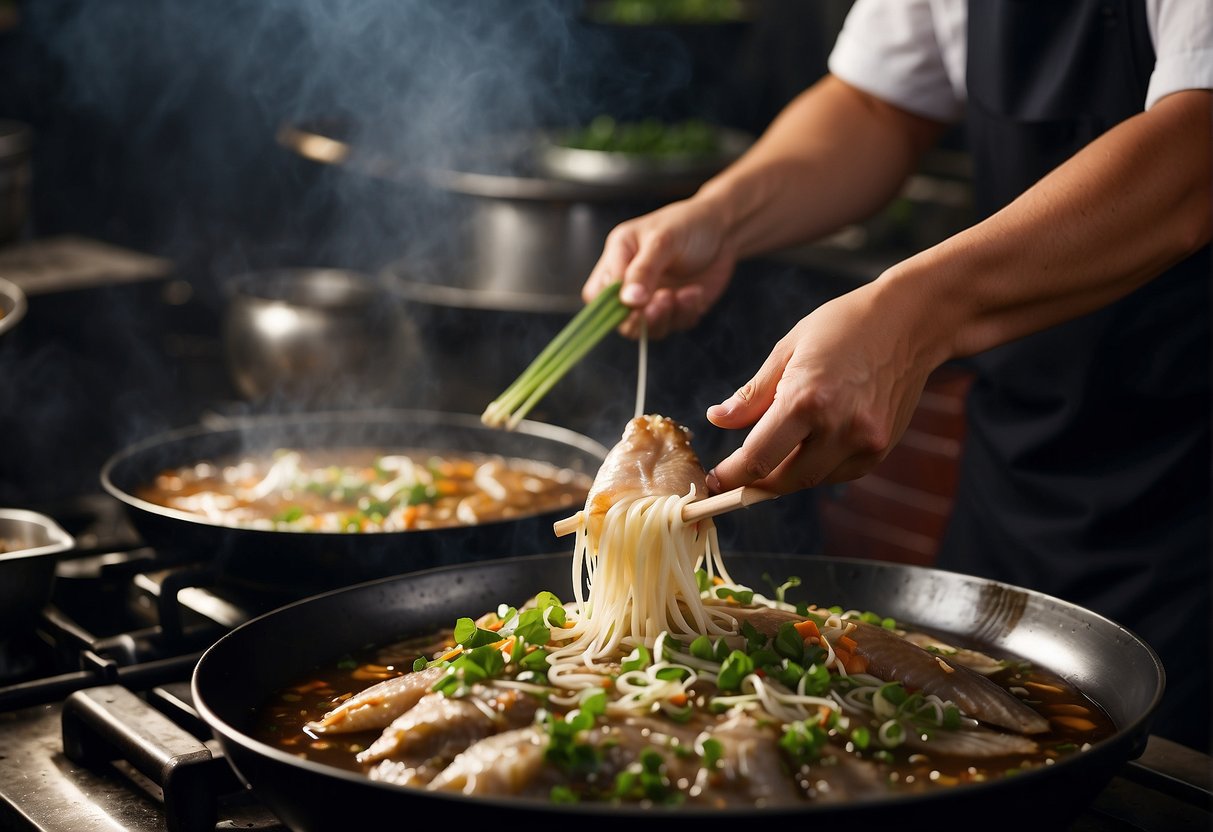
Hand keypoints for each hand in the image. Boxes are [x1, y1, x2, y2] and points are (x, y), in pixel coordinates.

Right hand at [581, 196, 736, 339]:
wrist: (724, 229)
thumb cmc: (688, 223)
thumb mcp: (663, 240)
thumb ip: (643, 270)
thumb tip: (628, 300)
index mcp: (618, 258)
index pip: (597, 294)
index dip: (610, 305)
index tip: (634, 301)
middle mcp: (632, 281)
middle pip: (619, 318)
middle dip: (640, 317)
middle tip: (662, 301)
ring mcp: (653, 298)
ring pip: (647, 328)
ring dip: (665, 317)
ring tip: (681, 295)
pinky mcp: (676, 309)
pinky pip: (675, 325)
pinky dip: (686, 313)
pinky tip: (696, 292)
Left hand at [704, 282, 938, 494]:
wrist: (909, 322)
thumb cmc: (844, 326)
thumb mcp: (788, 350)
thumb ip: (752, 394)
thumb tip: (717, 420)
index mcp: (806, 399)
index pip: (757, 458)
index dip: (731, 476)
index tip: (714, 480)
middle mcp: (838, 427)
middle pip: (783, 480)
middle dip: (755, 481)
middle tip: (738, 470)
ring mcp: (864, 441)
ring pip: (810, 480)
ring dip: (786, 473)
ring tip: (778, 446)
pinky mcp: (880, 449)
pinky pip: (837, 473)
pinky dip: (817, 466)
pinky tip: (813, 441)